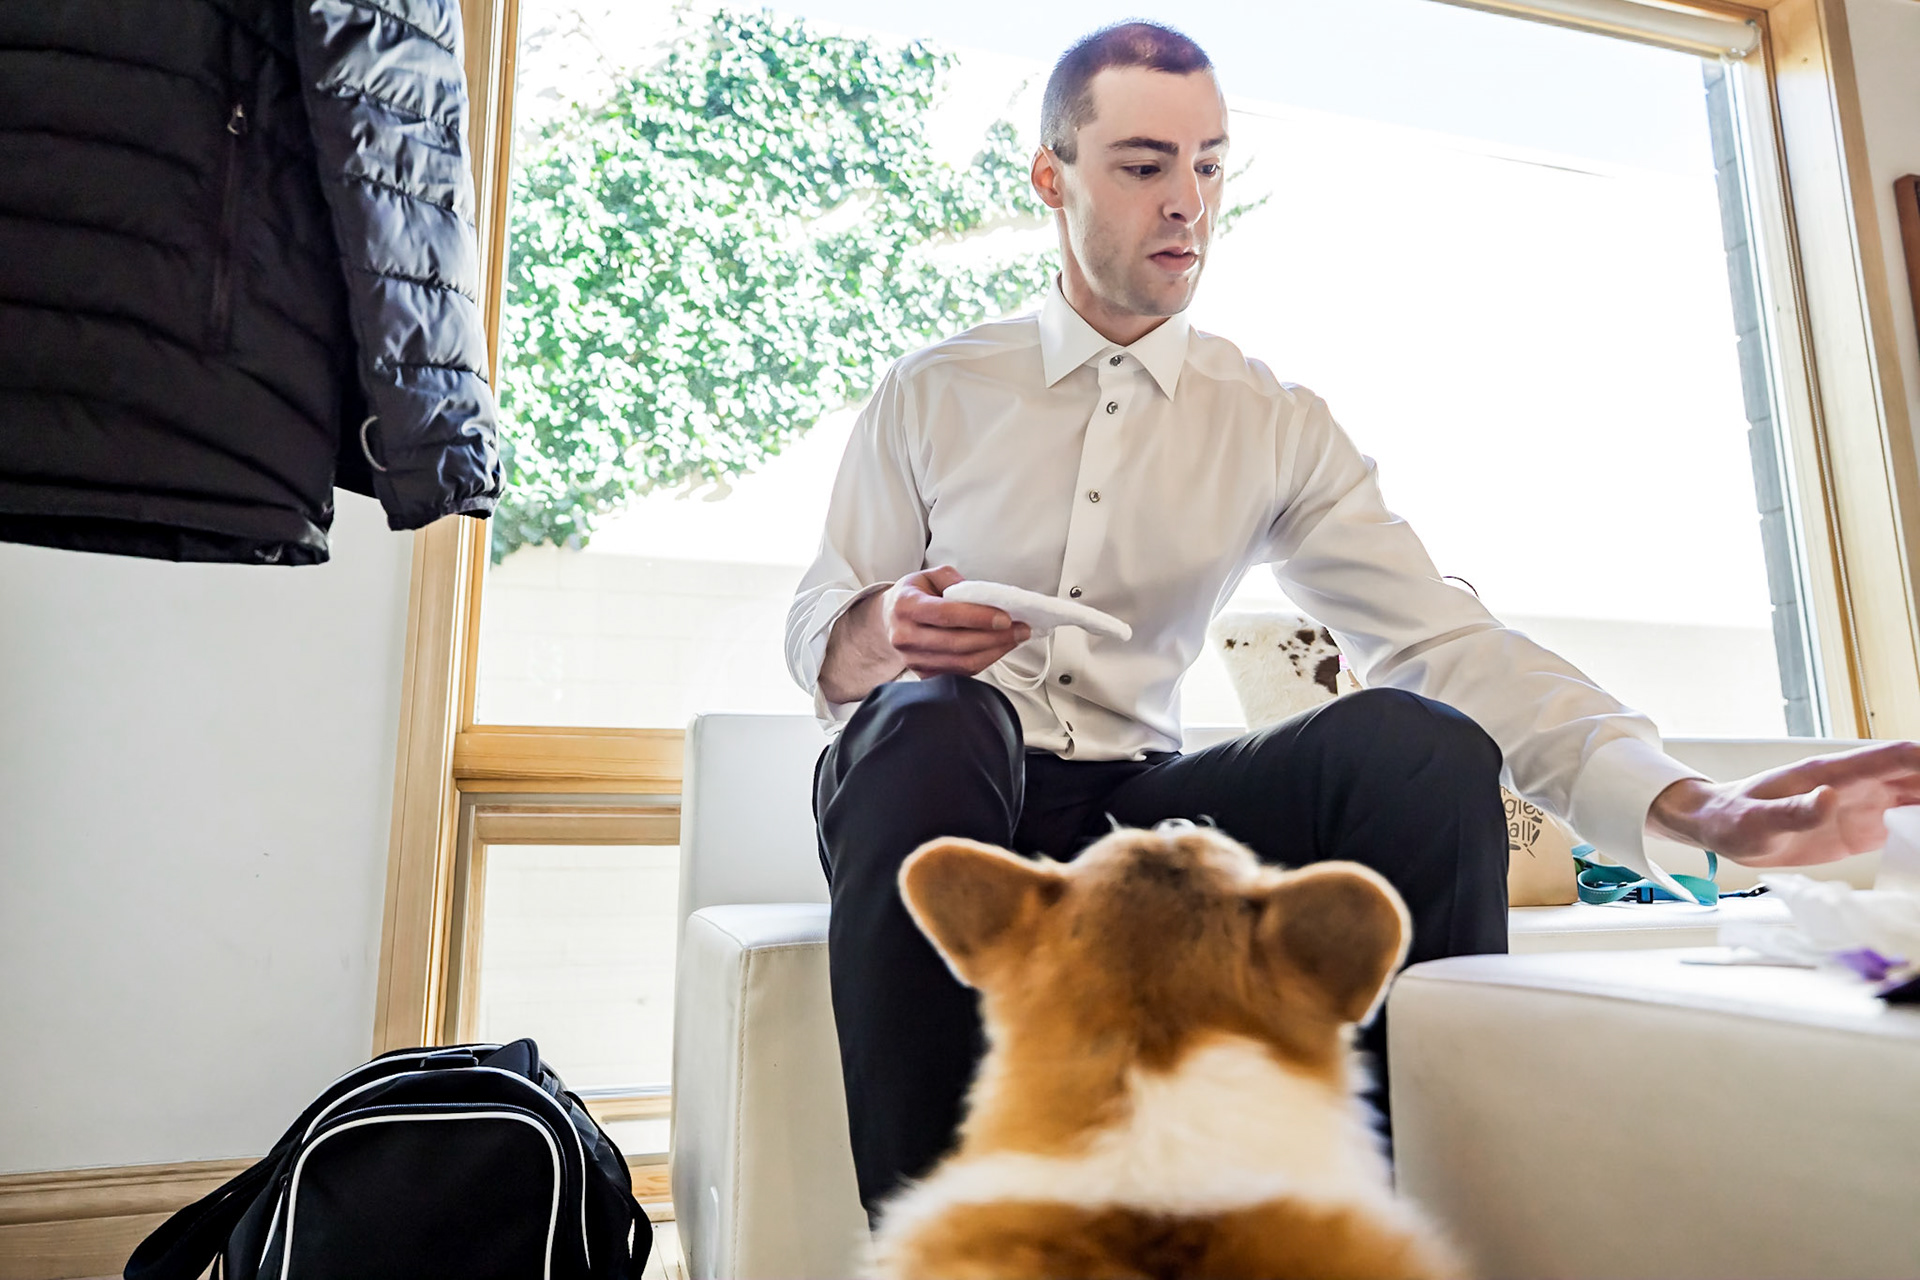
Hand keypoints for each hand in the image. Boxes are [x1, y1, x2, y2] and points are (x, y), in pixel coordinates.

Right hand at [882, 565, 1031, 677]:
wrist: (889, 620)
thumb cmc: (913, 595)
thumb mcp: (928, 576)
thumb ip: (954, 581)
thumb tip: (984, 597)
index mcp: (906, 606)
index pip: (946, 614)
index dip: (979, 618)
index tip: (1006, 618)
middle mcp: (905, 636)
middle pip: (957, 643)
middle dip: (995, 637)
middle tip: (1020, 629)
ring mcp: (913, 660)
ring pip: (962, 662)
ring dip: (995, 651)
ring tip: (1015, 638)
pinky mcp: (924, 674)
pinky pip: (960, 672)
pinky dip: (984, 660)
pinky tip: (998, 648)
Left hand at [1647, 741, 1919, 866]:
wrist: (1718, 828)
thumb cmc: (1732, 819)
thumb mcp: (1756, 822)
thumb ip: (1792, 811)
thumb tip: (1829, 796)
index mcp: (1831, 773)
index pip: (1893, 756)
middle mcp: (1854, 785)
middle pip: (1915, 777)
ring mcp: (1860, 807)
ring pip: (1916, 800)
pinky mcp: (1859, 831)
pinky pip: (1904, 828)